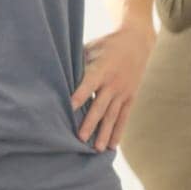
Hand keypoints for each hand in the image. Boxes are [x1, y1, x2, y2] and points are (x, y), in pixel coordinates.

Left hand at [70, 24, 154, 150]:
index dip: (80, 96)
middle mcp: (113, 83)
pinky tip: (112, 145)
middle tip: (80, 138)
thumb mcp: (90, 48)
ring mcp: (123, 91)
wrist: (137, 41)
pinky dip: (118, 131)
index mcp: (102, 69)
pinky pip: (124, 116)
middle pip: (100, 106)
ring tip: (97, 148)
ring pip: (113, 115)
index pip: (88, 85)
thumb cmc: (106, 44)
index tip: (70, 108)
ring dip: (105, 132)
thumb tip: (52, 77)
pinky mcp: (130, 96)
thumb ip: (76, 64)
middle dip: (90, 123)